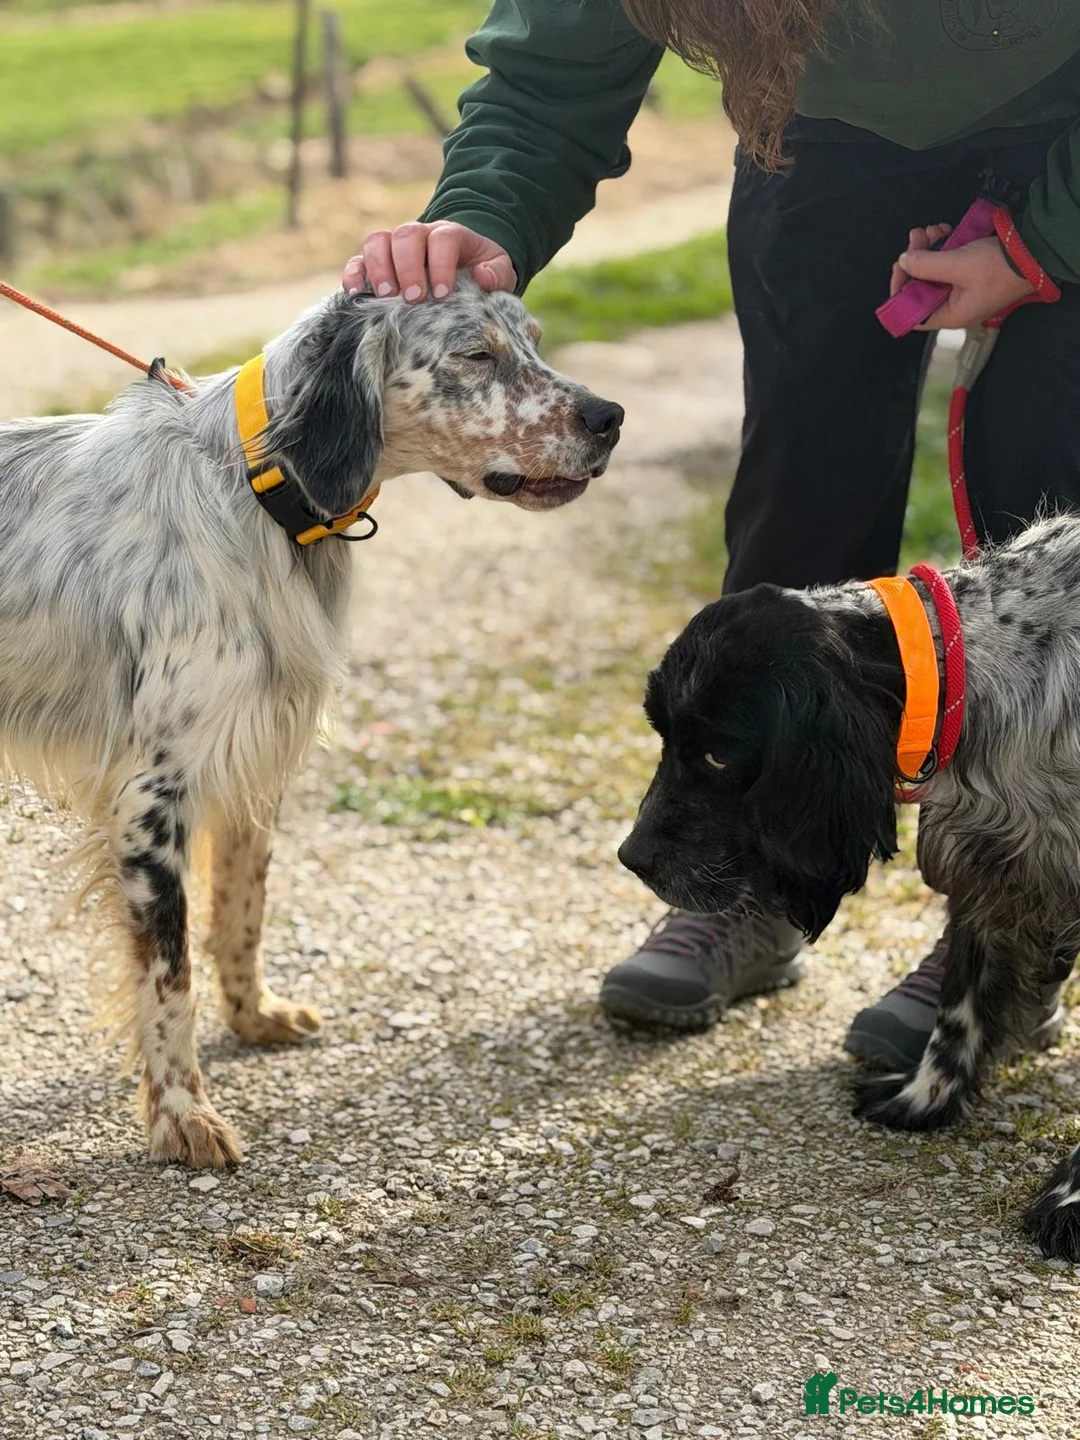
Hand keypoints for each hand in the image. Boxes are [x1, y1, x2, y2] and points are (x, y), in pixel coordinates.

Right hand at [341, 221, 516, 300]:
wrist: (465, 268)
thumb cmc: (482, 272)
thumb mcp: (500, 270)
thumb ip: (498, 273)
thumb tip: (483, 277)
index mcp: (450, 235)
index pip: (441, 238)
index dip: (440, 264)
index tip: (443, 293)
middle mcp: (419, 235)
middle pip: (405, 235)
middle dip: (407, 267)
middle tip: (413, 298)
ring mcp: (395, 248)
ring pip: (378, 242)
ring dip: (379, 269)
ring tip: (386, 297)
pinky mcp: (377, 264)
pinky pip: (358, 261)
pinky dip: (354, 274)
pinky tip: (356, 294)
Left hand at [890, 223, 1033, 328]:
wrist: (1035, 252)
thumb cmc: (1003, 268)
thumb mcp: (957, 265)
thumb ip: (925, 265)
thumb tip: (904, 261)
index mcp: (951, 314)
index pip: (913, 311)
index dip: (901, 290)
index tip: (900, 267)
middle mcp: (955, 305)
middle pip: (921, 286)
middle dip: (915, 260)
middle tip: (916, 239)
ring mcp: (963, 289)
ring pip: (934, 271)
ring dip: (928, 248)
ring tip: (931, 230)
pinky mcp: (971, 273)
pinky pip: (949, 261)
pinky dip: (943, 245)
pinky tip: (945, 231)